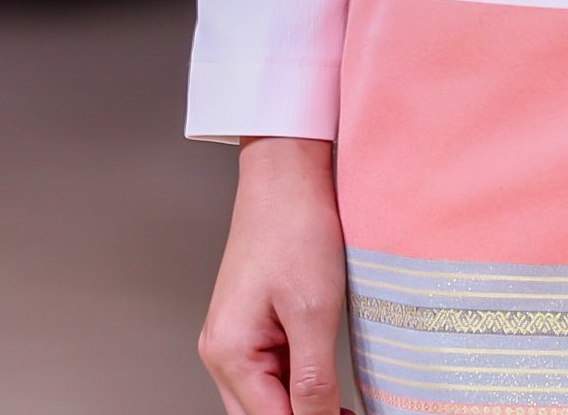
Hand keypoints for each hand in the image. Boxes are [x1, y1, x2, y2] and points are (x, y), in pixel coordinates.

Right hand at [199, 136, 354, 414]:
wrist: (285, 176)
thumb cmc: (294, 229)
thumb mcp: (314, 313)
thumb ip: (313, 380)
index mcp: (230, 353)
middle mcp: (222, 353)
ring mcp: (233, 341)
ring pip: (264, 402)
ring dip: (301, 409)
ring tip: (345, 409)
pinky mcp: (250, 328)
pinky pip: (270, 378)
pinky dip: (297, 391)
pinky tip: (329, 392)